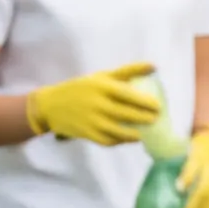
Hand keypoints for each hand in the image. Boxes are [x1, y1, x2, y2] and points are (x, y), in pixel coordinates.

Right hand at [25, 62, 159, 144]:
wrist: (50, 105)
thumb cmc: (81, 88)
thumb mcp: (102, 76)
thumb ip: (128, 71)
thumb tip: (154, 66)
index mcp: (103, 87)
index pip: (129, 95)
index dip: (146, 102)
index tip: (158, 106)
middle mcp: (98, 104)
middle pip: (127, 114)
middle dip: (146, 119)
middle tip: (156, 119)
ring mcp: (92, 121)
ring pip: (120, 131)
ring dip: (135, 134)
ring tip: (146, 131)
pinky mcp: (87, 134)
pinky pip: (108, 140)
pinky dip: (121, 141)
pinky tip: (129, 138)